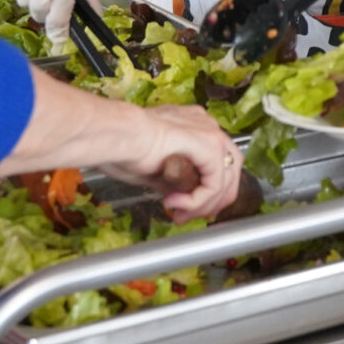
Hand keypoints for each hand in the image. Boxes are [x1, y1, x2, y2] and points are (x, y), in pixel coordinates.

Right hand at [96, 104, 240, 220]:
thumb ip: (174, 179)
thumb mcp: (154, 169)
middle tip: (188, 217)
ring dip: (203, 205)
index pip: (217, 163)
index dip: (208, 192)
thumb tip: (181, 194)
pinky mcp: (209, 145)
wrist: (115, 135)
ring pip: (224, 180)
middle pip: (228, 172)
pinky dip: (198, 200)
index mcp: (194, 126)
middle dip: (211, 202)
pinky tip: (177, 203)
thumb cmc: (121, 147)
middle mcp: (206, 126)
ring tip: (179, 214)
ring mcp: (210, 133)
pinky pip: (214, 183)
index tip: (189, 210)